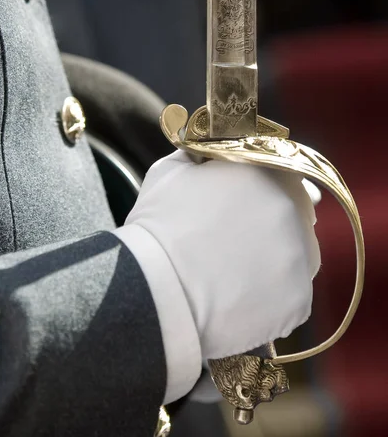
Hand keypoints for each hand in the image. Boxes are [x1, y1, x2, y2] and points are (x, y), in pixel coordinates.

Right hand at [124, 150, 319, 361]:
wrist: (155, 288)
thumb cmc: (159, 225)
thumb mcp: (172, 170)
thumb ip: (202, 156)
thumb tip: (211, 156)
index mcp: (268, 171)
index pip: (279, 175)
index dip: (259, 191)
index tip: (240, 207)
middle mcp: (295, 209)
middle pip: (294, 215)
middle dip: (270, 226)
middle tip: (234, 242)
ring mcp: (302, 256)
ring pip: (297, 257)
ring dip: (275, 262)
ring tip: (237, 276)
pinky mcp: (299, 300)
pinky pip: (292, 297)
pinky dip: (271, 299)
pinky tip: (240, 300)